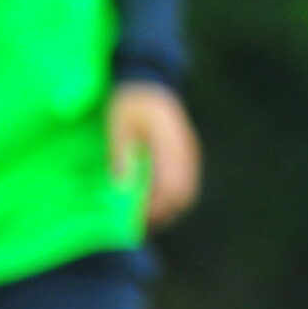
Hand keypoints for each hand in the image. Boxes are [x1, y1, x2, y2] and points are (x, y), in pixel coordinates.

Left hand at [107, 81, 202, 228]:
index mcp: (169, 144)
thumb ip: (120, 153)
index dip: (154, 208)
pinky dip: (172, 198)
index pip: (170, 187)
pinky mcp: (187, 154)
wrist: (148, 82)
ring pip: (187, 192)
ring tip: (145, 218)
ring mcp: (189, 153)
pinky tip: (154, 201)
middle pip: (183, 195)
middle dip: (162, 214)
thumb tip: (121, 187)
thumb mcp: (118, 125)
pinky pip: (186, 183)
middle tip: (138, 226)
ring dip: (168, 208)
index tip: (134, 221)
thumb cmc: (129, 104)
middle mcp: (185, 151)